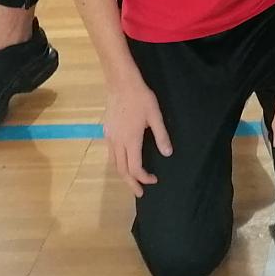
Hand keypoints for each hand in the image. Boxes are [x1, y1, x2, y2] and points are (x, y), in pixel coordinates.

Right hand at [103, 80, 170, 196]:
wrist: (121, 83)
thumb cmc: (141, 98)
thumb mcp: (155, 116)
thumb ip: (161, 136)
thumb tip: (167, 154)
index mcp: (131, 141)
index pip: (135, 168)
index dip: (144, 178)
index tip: (154, 180)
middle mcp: (117, 142)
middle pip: (121, 170)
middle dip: (131, 183)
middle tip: (140, 192)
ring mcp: (110, 137)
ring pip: (114, 163)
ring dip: (123, 174)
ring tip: (133, 180)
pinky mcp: (107, 131)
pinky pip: (111, 153)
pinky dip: (118, 163)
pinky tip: (125, 160)